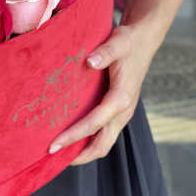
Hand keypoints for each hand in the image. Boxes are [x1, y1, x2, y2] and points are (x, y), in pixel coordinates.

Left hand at [48, 24, 155, 165]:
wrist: (143, 40)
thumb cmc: (129, 41)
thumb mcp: (118, 42)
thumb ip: (104, 53)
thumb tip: (89, 62)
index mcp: (122, 98)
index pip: (94, 123)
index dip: (73, 135)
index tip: (54, 144)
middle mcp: (123, 110)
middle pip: (102, 144)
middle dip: (78, 154)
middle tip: (52, 156)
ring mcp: (122, 112)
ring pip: (104, 141)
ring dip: (84, 150)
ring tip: (59, 153)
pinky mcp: (118, 109)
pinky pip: (104, 132)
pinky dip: (89, 139)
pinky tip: (71, 136)